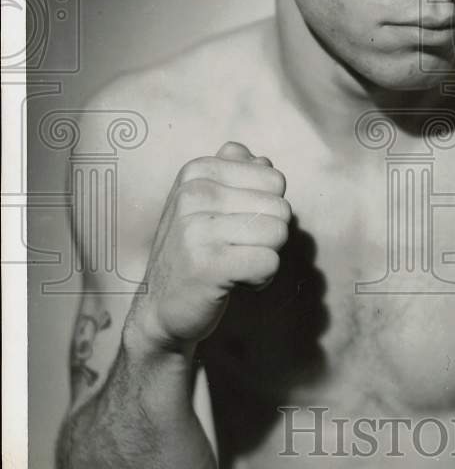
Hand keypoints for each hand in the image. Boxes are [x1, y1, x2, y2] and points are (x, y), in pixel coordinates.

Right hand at [132, 141, 290, 350]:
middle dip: (268, 235)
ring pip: (278, 234)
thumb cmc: (196, 252)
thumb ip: (236, 174)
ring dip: (265, 257)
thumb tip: (263, 160)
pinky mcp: (206, 264)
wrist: (160, 308)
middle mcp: (194, 193)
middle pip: (281, 207)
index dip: (266, 209)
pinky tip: (233, 283)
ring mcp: (196, 228)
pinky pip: (269, 263)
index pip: (275, 180)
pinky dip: (260, 279)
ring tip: (233, 265)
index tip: (235, 226)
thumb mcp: (207, 203)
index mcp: (197, 171)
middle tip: (234, 250)